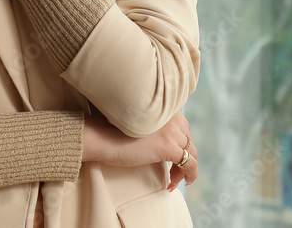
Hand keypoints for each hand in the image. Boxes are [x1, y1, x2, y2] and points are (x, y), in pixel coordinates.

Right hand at [82, 112, 197, 190]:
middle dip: (182, 156)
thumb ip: (153, 126)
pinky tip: (172, 184)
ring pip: (190, 153)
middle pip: (188, 140)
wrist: (100, 135)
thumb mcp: (139, 123)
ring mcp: (172, 131)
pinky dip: (187, 176)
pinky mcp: (169, 147)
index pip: (183, 127)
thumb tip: (160, 142)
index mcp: (165, 108)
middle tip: (170, 171)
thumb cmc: (111, 130)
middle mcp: (172, 116)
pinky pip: (189, 165)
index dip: (179, 143)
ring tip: (171, 179)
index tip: (170, 157)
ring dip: (183, 168)